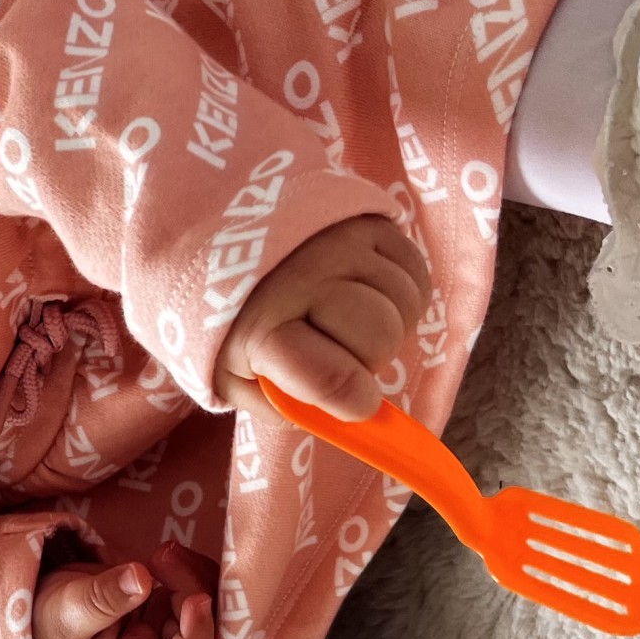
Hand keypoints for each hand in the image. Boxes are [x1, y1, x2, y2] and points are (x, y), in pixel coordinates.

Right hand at [33, 541, 217, 638]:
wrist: (40, 614)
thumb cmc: (45, 627)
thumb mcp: (65, 611)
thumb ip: (102, 598)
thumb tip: (141, 577)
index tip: (194, 600)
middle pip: (203, 634)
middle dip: (194, 589)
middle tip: (163, 556)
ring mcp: (167, 634)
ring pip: (208, 610)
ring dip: (195, 575)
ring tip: (163, 552)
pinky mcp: (167, 609)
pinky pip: (196, 591)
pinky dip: (188, 569)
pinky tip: (164, 555)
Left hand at [214, 215, 430, 421]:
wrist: (223, 243)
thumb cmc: (233, 323)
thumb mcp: (234, 377)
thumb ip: (284, 408)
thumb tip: (349, 418)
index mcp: (264, 325)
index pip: (334, 379)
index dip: (355, 402)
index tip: (352, 402)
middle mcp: (306, 275)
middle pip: (381, 338)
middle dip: (368, 358)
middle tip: (337, 352)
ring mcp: (342, 241)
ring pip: (406, 305)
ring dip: (389, 326)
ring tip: (349, 322)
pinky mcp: (370, 220)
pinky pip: (417, 275)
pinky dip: (402, 298)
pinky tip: (367, 297)